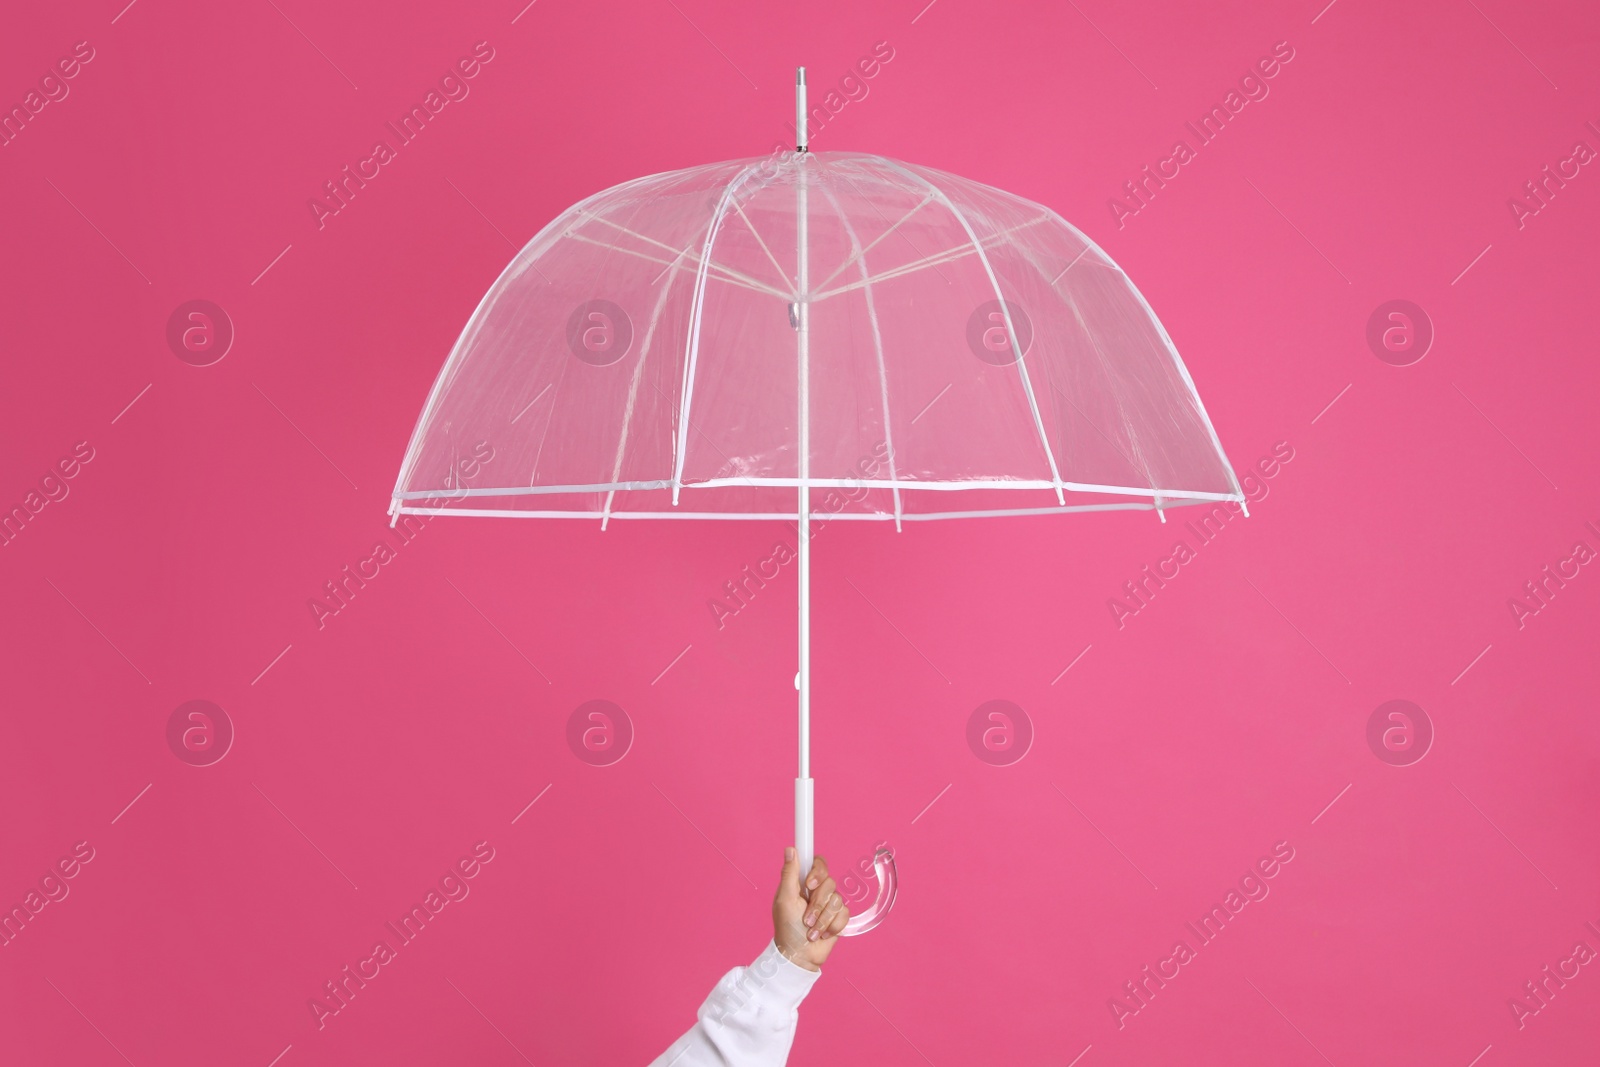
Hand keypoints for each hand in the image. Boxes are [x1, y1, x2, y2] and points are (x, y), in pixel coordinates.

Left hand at [773, 847, 848, 970]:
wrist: (799, 955)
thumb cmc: (787, 928)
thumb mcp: (784, 900)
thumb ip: (789, 874)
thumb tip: (790, 849)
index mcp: (803, 882)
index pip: (818, 863)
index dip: (818, 871)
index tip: (809, 884)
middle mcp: (818, 890)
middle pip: (830, 882)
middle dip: (818, 904)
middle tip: (806, 917)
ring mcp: (830, 904)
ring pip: (837, 900)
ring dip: (822, 920)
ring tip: (811, 931)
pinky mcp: (839, 917)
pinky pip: (845, 914)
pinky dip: (832, 927)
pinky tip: (823, 934)